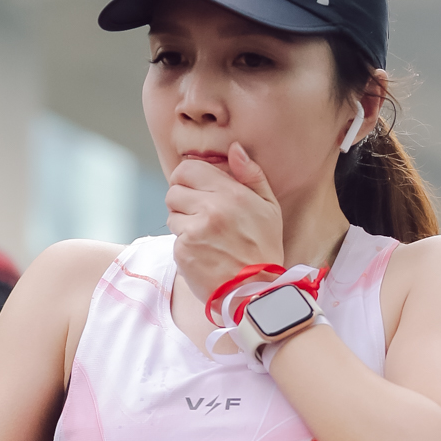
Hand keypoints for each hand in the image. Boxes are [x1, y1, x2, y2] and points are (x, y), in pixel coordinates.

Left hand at [166, 144, 284, 305]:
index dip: (187, 178)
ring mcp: (194, 231)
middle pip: (173, 191)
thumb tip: (235, 149)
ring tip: (206, 237)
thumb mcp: (269, 207)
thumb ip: (251, 174)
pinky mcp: (183, 252)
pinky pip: (175, 239)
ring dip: (183, 223)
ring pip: (172, 216)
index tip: (195, 189)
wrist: (257, 292)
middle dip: (183, 201)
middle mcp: (211, 209)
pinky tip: (204, 253)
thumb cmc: (264, 249)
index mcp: (231, 194)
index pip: (187, 170)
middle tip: (200, 216)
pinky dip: (185, 245)